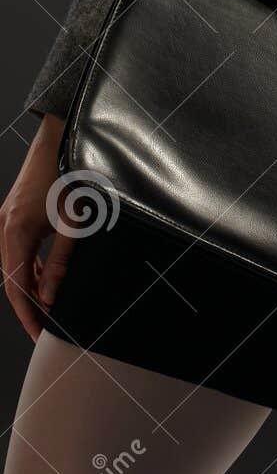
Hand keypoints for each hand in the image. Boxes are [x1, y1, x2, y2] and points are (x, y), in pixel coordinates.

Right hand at [0, 112, 74, 340]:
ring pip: (13, 266)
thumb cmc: (71, 174)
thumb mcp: (73, 222)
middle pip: (12, 279)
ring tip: (48, 311)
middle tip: (46, 330)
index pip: (16, 288)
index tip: (40, 337)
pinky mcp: (15, 214)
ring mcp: (6, 220)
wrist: (61, 136)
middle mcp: (3, 228)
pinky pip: (17, 251)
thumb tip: (51, 297)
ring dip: (29, 288)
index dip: (28, 315)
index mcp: (14, 232)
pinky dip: (29, 269)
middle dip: (28, 306)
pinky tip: (43, 280)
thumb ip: (60, 261)